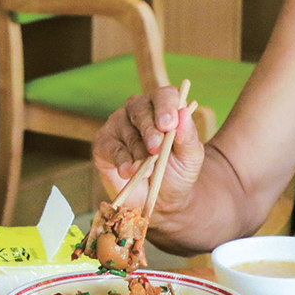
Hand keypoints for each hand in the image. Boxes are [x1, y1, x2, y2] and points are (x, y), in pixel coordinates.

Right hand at [91, 86, 203, 217]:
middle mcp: (138, 111)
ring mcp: (118, 125)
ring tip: (149, 172)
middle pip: (140, 109)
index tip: (169, 125)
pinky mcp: (103, 144)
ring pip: (126, 131)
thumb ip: (188, 135)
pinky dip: (122, 162)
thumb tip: (184, 112)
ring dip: (139, 153)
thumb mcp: (191, 156)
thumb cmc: (177, 171)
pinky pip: (111, 148)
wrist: (162, 199)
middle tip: (156, 150)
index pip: (164, 95)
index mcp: (163, 107)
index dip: (166, 107)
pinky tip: (130, 172)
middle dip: (150, 131)